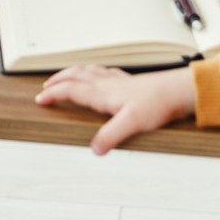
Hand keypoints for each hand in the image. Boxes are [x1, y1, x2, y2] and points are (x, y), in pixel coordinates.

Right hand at [35, 65, 195, 154]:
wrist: (179, 90)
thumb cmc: (159, 102)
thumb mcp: (132, 123)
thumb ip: (111, 136)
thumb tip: (94, 149)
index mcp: (103, 93)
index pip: (71, 90)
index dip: (53, 94)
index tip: (40, 99)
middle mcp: (108, 84)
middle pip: (76, 75)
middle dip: (57, 80)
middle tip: (46, 86)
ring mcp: (119, 81)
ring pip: (88, 71)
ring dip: (73, 73)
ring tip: (66, 76)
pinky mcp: (130, 82)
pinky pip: (104, 72)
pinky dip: (93, 72)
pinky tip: (100, 76)